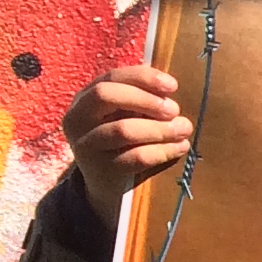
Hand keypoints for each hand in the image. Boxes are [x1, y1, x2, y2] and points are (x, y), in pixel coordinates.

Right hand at [62, 62, 193, 221]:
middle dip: (145, 99)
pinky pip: (135, 157)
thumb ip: (142, 100)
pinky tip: (181, 147)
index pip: (111, 77)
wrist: (107, 184)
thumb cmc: (123, 142)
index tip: (172, 86)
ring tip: (183, 129)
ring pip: (122, 129)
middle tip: (173, 110)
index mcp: (84, 99)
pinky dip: (163, 150)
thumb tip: (168, 90)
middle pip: (105, 96)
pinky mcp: (101, 170)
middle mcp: (77, 119)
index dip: (143, 78)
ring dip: (160, 128)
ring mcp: (86, 145)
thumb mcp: (127, 116)